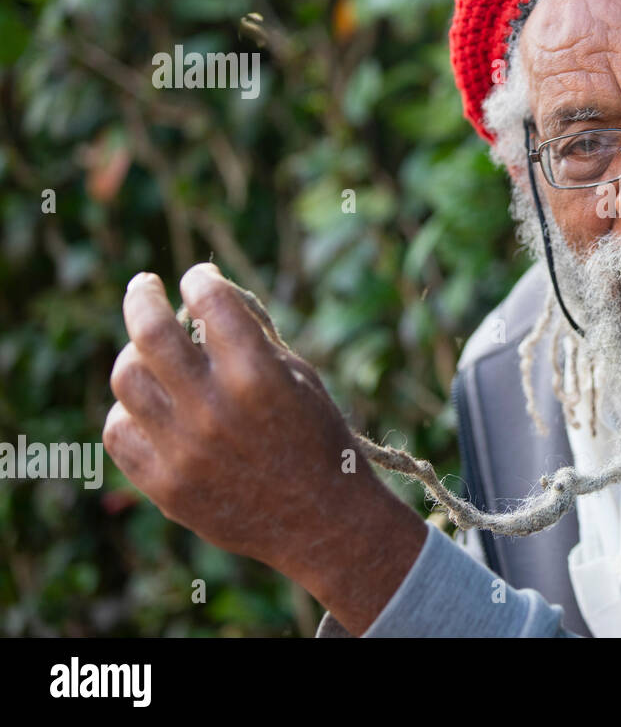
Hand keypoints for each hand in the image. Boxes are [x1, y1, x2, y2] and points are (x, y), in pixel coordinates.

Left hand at [104, 263, 424, 627]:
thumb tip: (206, 302)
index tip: (200, 277)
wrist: (322, 521)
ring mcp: (183, 450)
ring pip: (127, 379)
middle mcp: (214, 409)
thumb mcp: (300, 377)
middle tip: (145, 286)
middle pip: (151, 332)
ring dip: (135, 355)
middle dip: (143, 297)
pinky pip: (120, 432)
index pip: (210, 302)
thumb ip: (252, 339)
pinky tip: (150, 404)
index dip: (201, 279)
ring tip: (147, 352)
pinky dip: (131, 410)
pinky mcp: (164, 485)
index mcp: (257, 375)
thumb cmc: (318, 439)